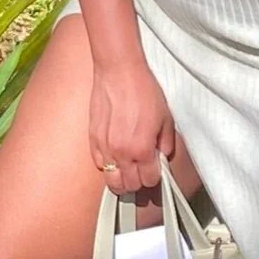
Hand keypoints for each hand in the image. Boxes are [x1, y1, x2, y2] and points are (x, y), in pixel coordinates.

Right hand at [89, 57, 175, 194]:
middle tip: (142, 171)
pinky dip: (107, 165)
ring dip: (121, 179)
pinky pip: (99, 164)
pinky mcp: (93, 139)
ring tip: (128, 170)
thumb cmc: (143, 91)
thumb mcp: (166, 118)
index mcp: (143, 149)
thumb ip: (165, 143)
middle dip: (138, 182)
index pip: (149, 181)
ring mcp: (104, 148)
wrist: (119, 72)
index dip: (154, 177)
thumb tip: (162, 157)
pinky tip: (115, 155)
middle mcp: (122, 153)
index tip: (155, 169)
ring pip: (111, 181)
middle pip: (129, 186)